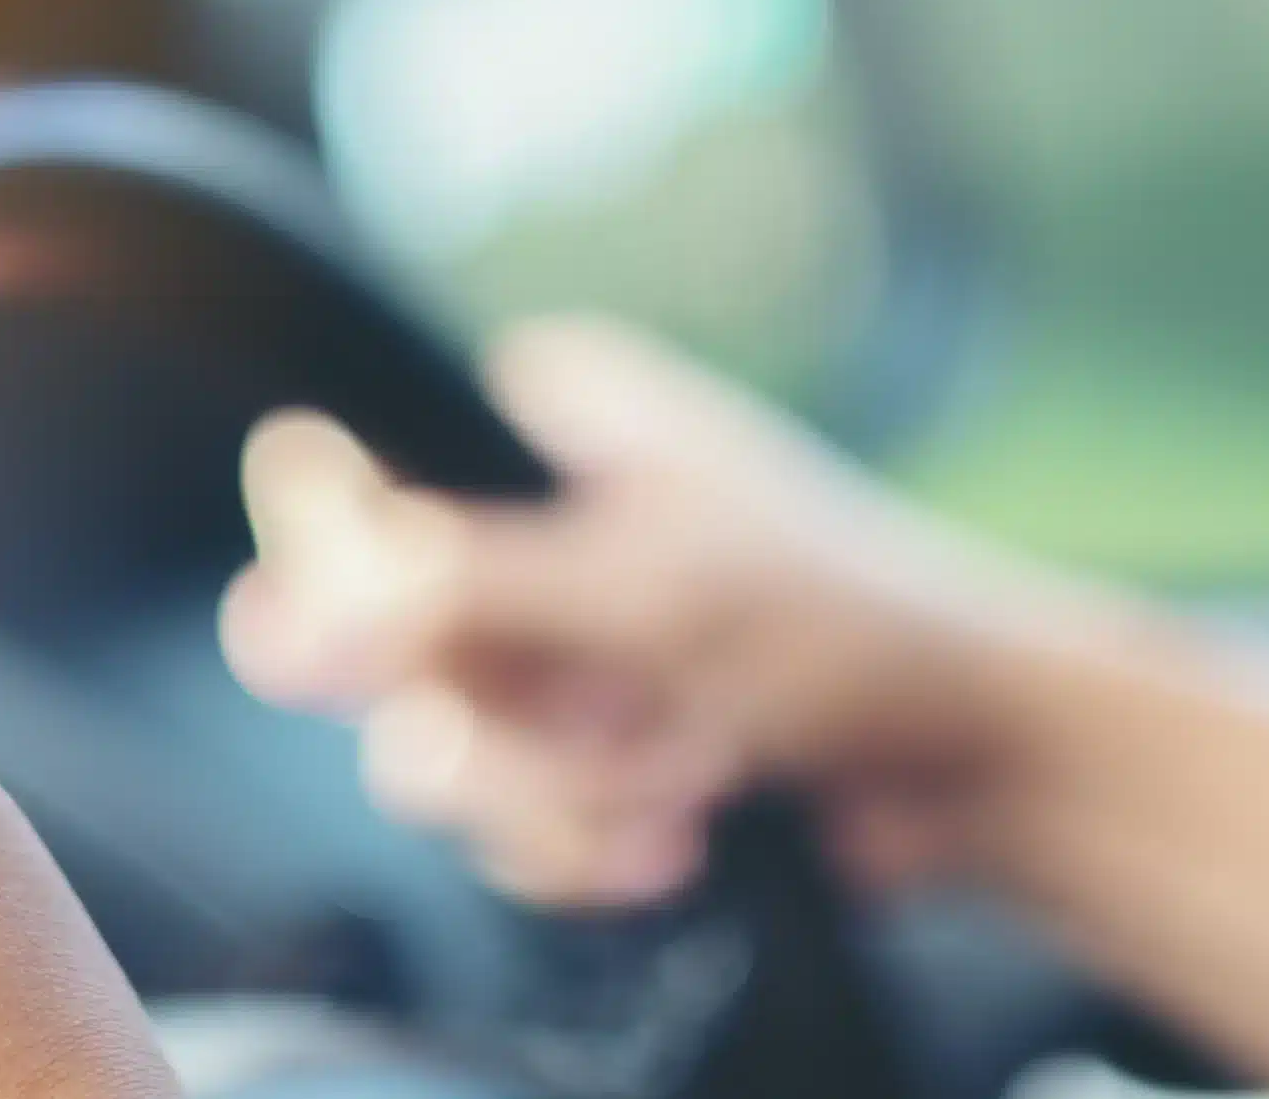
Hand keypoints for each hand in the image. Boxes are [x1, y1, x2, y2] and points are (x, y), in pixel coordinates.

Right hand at [221, 317, 1123, 906]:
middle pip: (377, 645)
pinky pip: (506, 823)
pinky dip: (592, 844)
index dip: (347, 578)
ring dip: (566, 796)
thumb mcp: (644, 591)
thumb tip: (286, 613)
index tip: (404, 642)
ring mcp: (556, 650)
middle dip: (501, 721)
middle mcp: (528, 528)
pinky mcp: (584, 753)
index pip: (345, 481)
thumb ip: (457, 595)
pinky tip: (682, 831)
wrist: (982, 764)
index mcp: (538, 425)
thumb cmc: (850, 628)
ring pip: (437, 752)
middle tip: (598, 722)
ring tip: (679, 781)